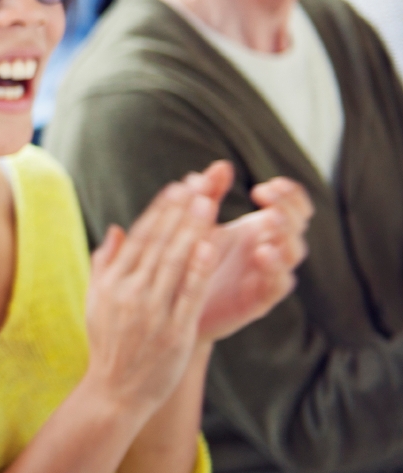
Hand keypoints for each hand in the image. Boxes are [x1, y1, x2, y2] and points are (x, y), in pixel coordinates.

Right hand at [84, 179, 220, 416]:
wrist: (115, 392)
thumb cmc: (109, 345)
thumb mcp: (96, 301)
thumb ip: (106, 263)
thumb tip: (117, 229)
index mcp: (112, 283)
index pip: (139, 238)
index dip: (159, 210)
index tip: (177, 187)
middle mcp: (129, 293)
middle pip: (158, 244)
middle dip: (179, 212)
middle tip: (197, 184)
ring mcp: (151, 312)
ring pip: (174, 263)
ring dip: (191, 230)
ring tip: (208, 203)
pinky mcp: (173, 331)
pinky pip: (188, 295)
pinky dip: (198, 270)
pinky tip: (212, 247)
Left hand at [182, 161, 311, 341]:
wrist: (175, 306)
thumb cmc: (191, 261)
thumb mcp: (198, 224)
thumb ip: (209, 195)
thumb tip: (220, 165)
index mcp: (261, 228)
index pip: (294, 206)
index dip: (289, 194)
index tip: (267, 186)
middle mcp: (270, 249)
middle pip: (298, 225)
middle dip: (287, 207)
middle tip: (265, 197)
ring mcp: (267, 275)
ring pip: (293, 254)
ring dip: (285, 235)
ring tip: (270, 220)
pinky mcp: (259, 300)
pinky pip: (279, 284)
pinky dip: (275, 268)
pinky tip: (262, 252)